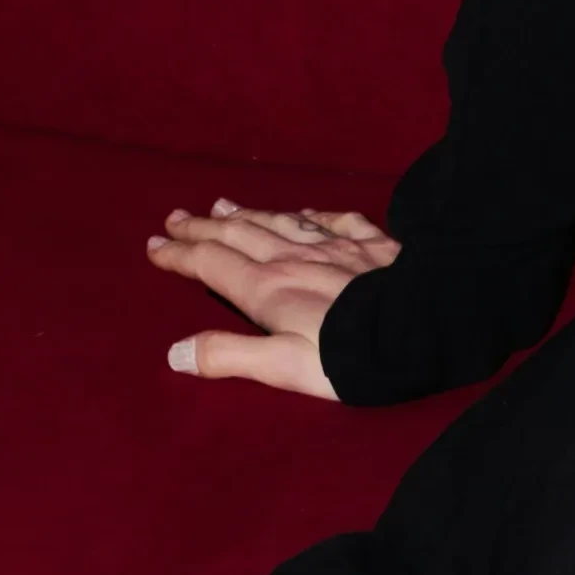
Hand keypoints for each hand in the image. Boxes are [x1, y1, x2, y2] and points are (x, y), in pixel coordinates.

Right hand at [146, 198, 399, 399]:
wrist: (419, 328)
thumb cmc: (348, 358)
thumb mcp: (281, 368)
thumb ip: (229, 356)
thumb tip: (175, 352)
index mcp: (267, 289)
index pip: (211, 265)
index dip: (180, 256)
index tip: (154, 246)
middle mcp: (294, 258)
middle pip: (239, 236)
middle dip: (204, 228)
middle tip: (176, 218)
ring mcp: (334, 246)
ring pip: (280, 222)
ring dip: (248, 215)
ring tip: (224, 205)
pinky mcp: (372, 244)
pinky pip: (334, 221)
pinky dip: (311, 215)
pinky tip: (305, 212)